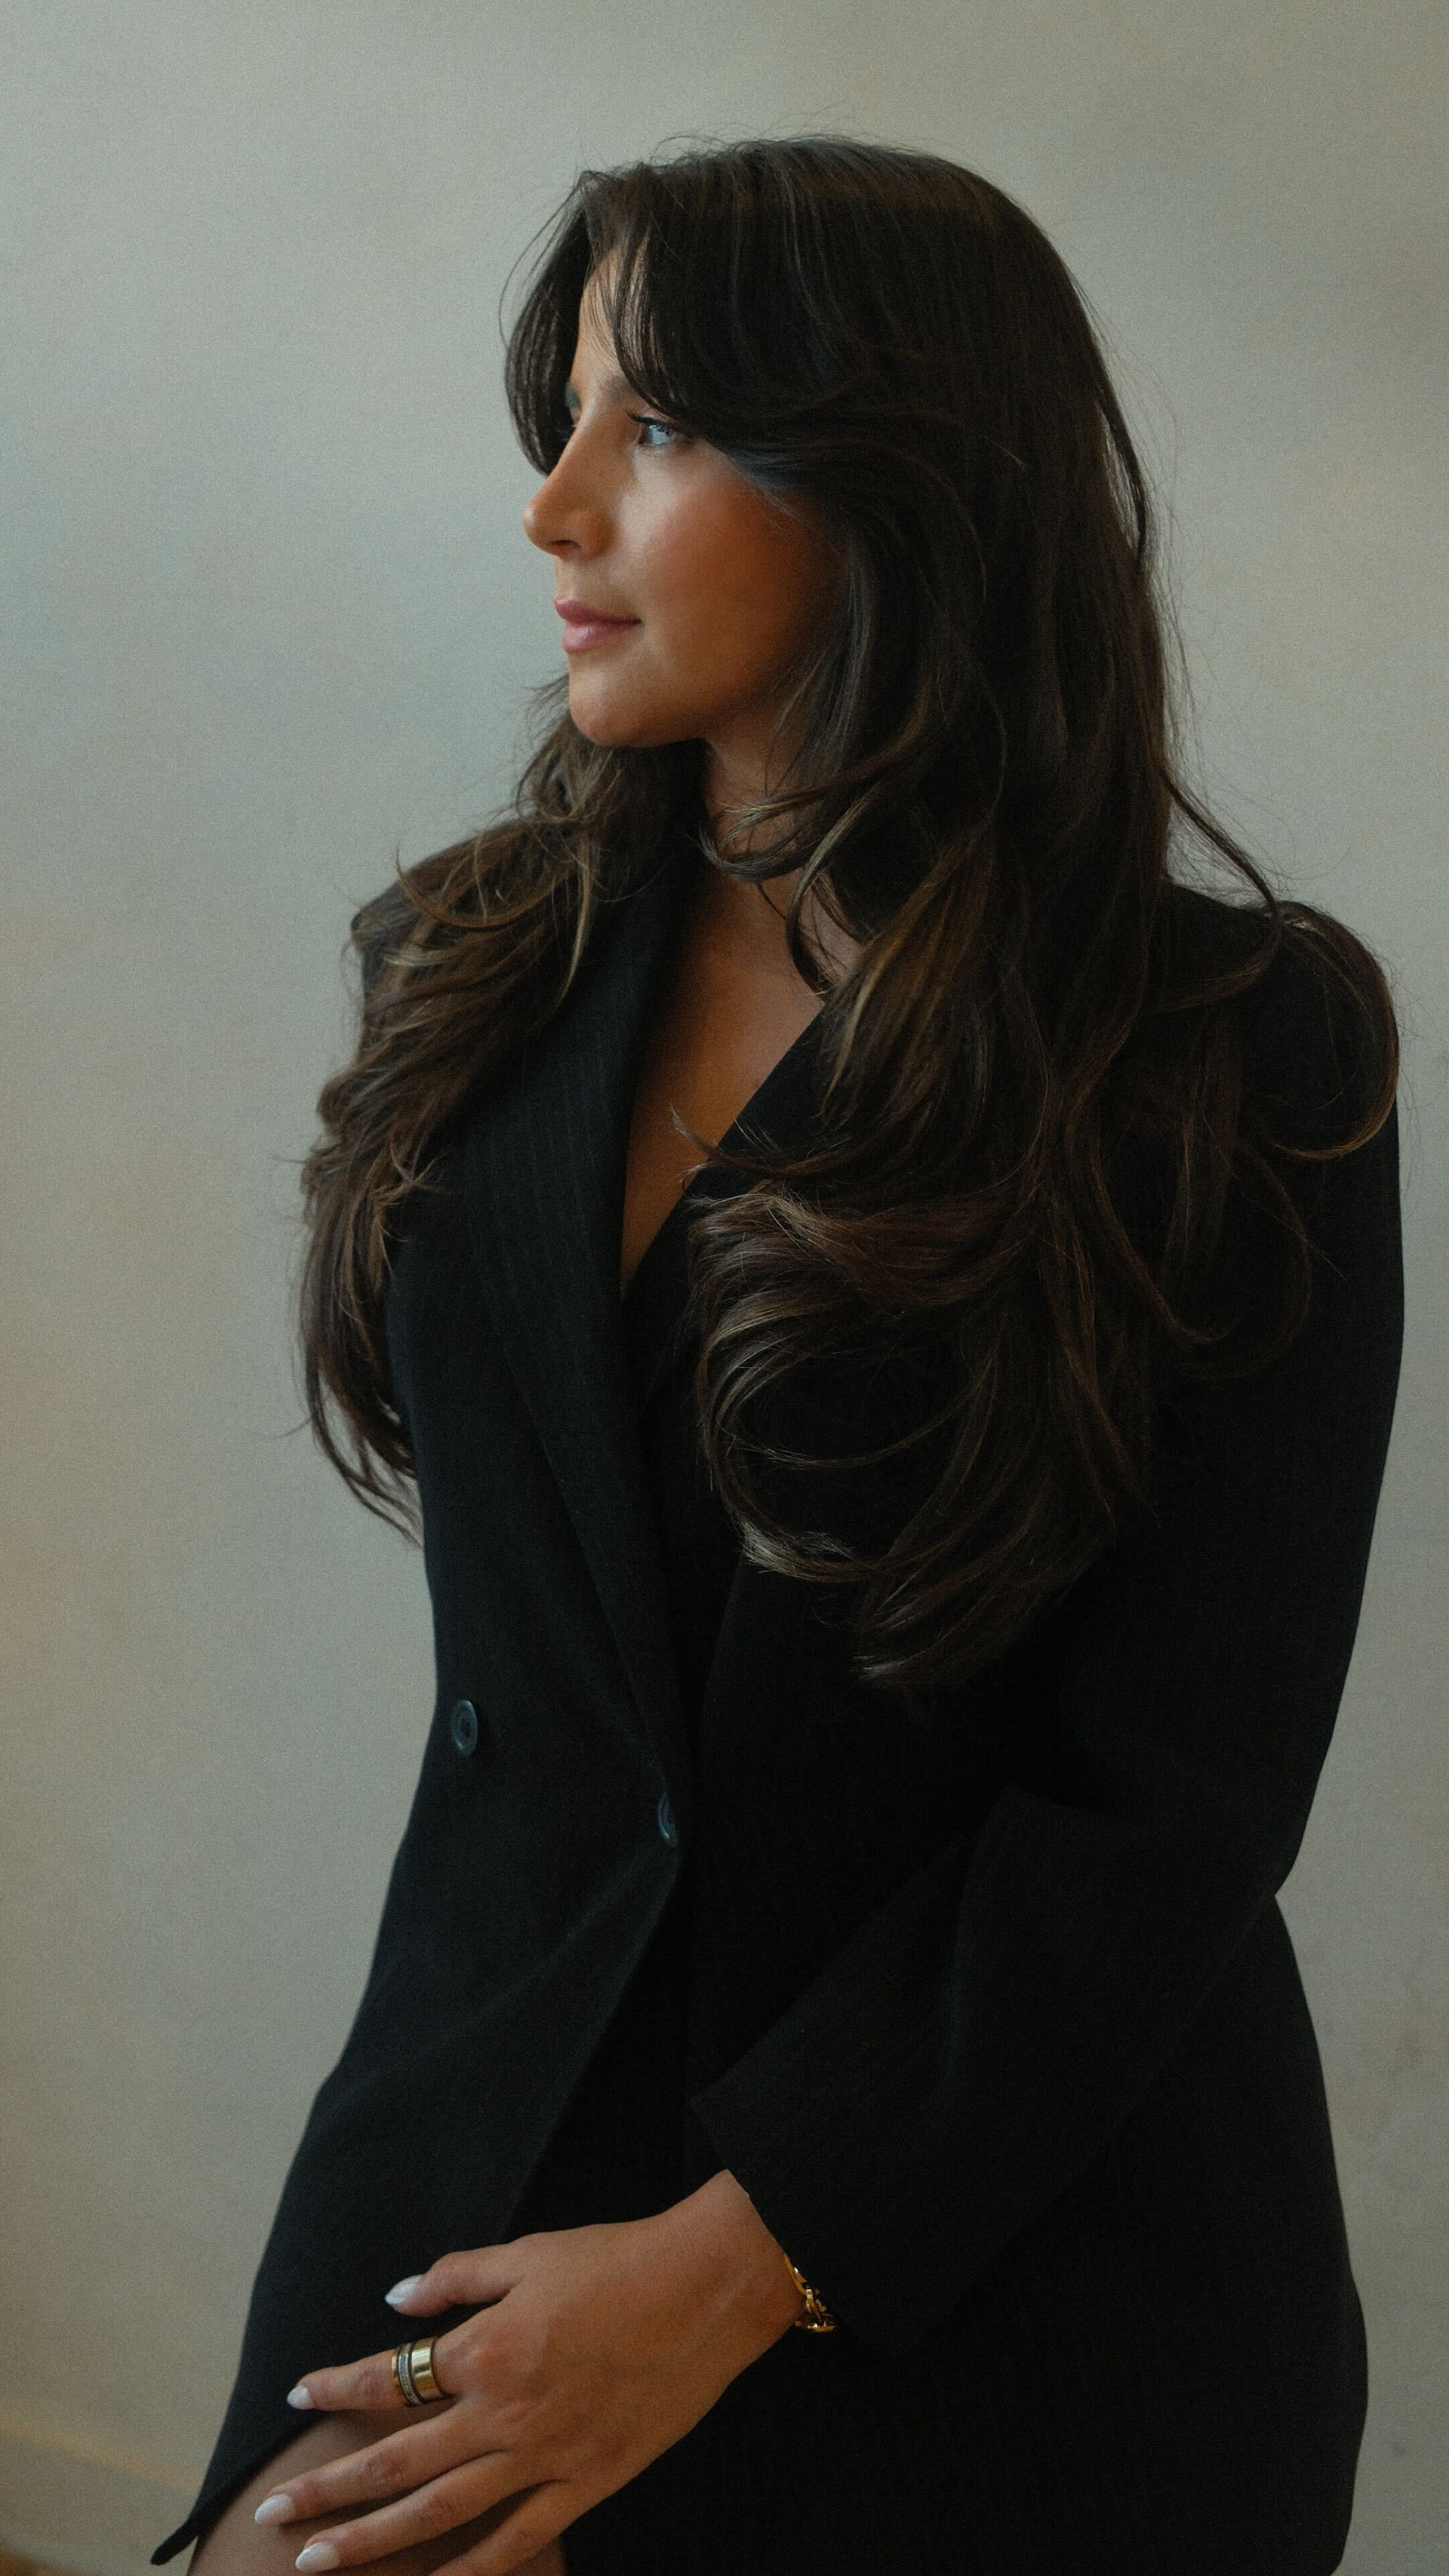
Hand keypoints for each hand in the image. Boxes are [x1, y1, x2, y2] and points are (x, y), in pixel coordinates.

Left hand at [253, 2173, 808, 2575]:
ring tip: (318, 2562)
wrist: (704, 2291)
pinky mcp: (586, 2483)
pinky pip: (517, 2540)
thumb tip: (397, 2301)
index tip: (296, 2394)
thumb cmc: (615, 2262)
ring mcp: (544, 2458)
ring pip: (440, 2514)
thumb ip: (456, 2277)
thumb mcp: (527, 2252)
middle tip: (272, 2515)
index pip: (390, 2377)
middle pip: (395, 2462)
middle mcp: (502, 2414)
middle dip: (326, 2492)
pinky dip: (471, 2570)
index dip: (337, 2387)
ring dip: (373, 2540)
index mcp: (485, 2350)